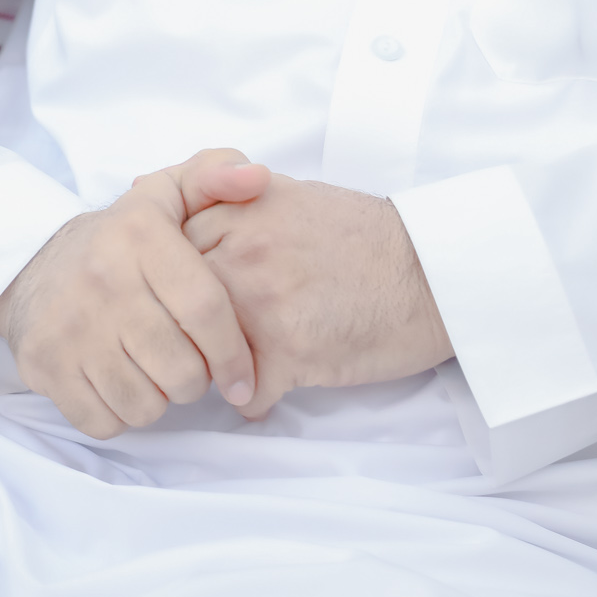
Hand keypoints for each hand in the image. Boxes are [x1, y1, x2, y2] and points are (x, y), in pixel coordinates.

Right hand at [0, 152, 263, 438]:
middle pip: (181, 369)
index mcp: (140, 236)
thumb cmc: (121, 238)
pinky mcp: (44, 366)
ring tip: (156, 370)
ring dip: (161, 399)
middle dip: (198, 380)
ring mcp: (70, 328)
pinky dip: (122, 414)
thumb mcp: (167, 193)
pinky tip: (123, 383)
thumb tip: (258, 177)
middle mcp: (103, 280)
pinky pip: (105, 422)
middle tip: (191, 364)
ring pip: (146, 405)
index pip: (205, 308)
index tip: (243, 379)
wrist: (31, 265)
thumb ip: (216, 176)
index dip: (234, 354)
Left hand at [182, 173, 452, 420]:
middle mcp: (242, 251)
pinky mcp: (290, 351)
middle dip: (180, 328)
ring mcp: (262, 302)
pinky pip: (246, 394)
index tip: (178, 299)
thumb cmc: (368, 236)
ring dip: (211, 369)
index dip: (168, 281)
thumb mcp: (293, 196)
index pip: (165, 250)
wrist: (431, 271)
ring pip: (199, 351)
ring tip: (231, 370)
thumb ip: (232, 201)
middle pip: (173, 302)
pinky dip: (255, 401)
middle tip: (196, 343)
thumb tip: (165, 203)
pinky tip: (270, 391)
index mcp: (240, 208)